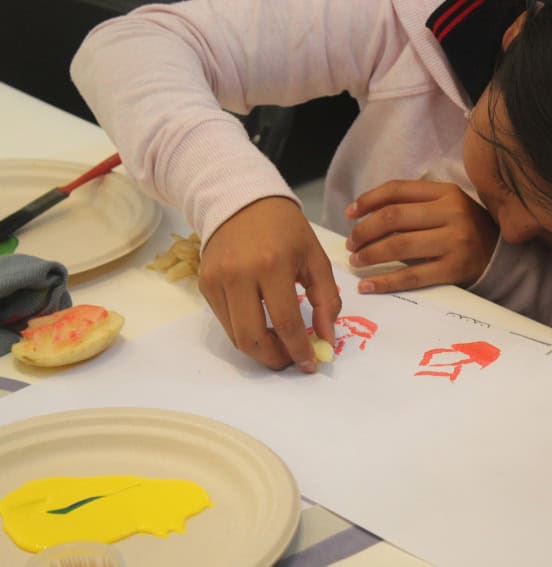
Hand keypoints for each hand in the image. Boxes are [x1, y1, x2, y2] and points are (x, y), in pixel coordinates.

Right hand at [199, 196, 340, 369]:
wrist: (242, 200)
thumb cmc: (285, 229)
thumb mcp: (315, 258)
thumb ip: (327, 300)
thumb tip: (327, 339)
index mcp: (272, 264)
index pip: (285, 322)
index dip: (299, 350)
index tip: (311, 364)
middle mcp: (239, 274)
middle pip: (252, 338)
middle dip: (275, 359)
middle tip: (292, 360)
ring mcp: (217, 281)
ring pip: (235, 336)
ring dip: (260, 350)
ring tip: (280, 345)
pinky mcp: (205, 284)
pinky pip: (225, 322)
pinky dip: (245, 332)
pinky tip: (262, 326)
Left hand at [344, 180, 498, 292]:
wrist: (500, 257)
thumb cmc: (464, 229)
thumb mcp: (446, 206)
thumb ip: (414, 205)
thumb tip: (364, 215)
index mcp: (445, 192)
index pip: (397, 190)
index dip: (367, 200)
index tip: (349, 214)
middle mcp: (451, 213)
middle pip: (393, 218)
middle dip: (364, 231)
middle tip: (351, 243)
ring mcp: (454, 241)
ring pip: (399, 246)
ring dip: (369, 255)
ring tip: (356, 261)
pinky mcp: (454, 269)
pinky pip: (412, 276)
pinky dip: (385, 282)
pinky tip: (368, 286)